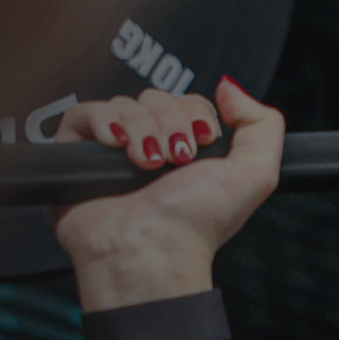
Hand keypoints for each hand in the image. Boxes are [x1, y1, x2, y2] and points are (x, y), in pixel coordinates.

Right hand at [49, 79, 285, 308]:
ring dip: (140, 128)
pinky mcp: (76, 158)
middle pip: (155, 97)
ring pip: (123, 104)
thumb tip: (229, 88)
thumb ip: (262, 124)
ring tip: (146, 164)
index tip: (201, 141)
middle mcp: (149, 150)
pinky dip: (102, 120)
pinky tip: (117, 144)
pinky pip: (83, 113)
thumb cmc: (196, 226)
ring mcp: (112, 154)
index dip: (195, 113)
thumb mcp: (255, 174)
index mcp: (186, 153)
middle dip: (169, 123)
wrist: (152, 251)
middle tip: (173, 160)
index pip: (186, 101)